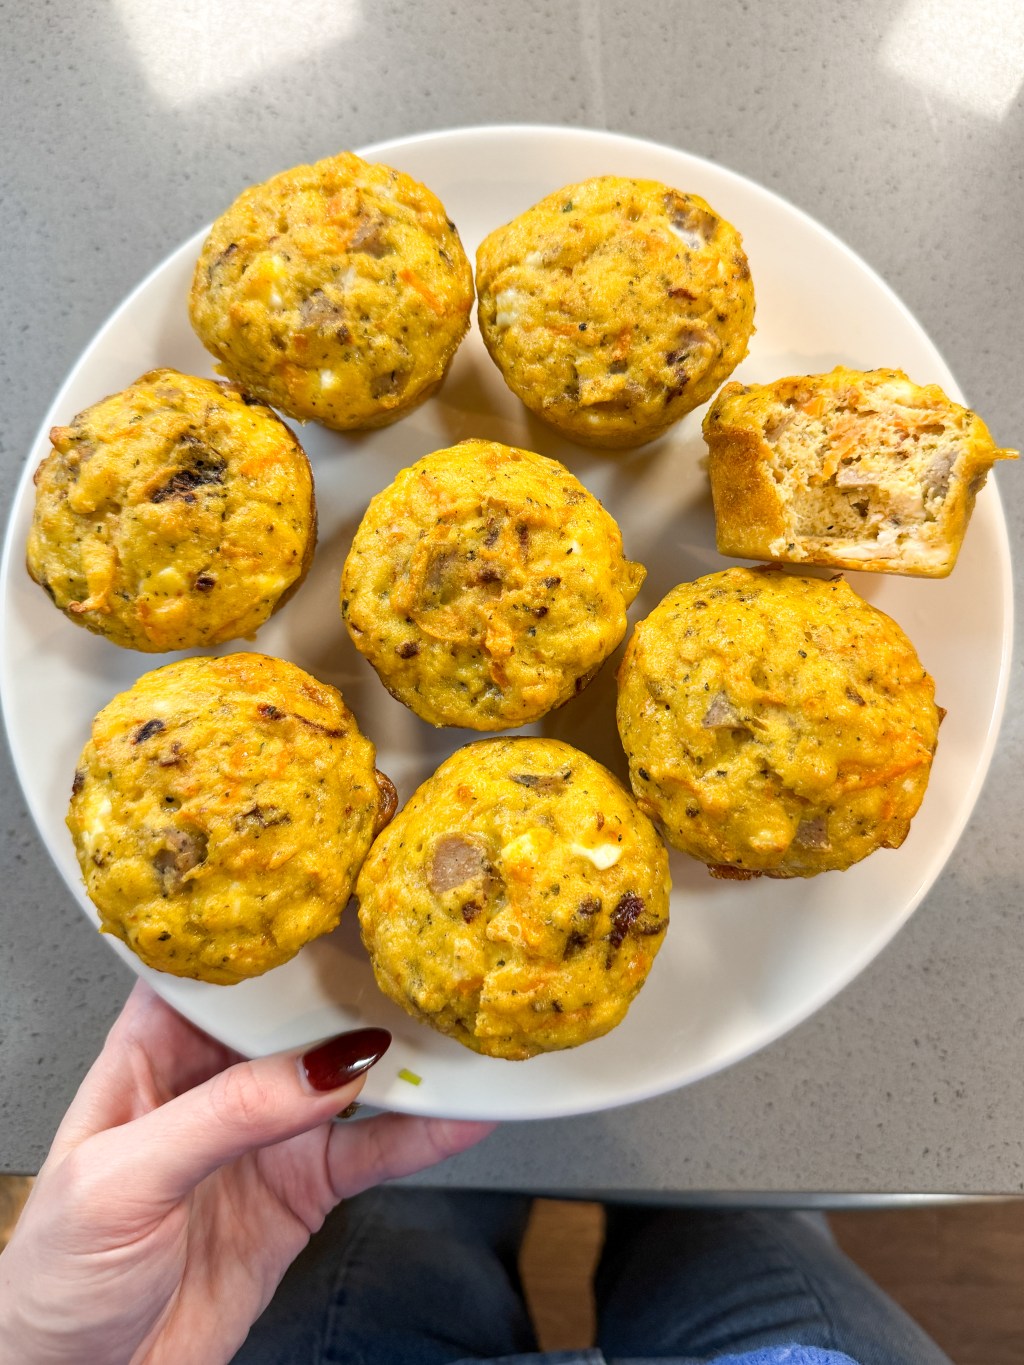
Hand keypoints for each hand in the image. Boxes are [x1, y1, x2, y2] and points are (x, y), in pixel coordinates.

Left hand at [0, 981, 492, 1363]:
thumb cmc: (55, 1276)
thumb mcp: (121, 1179)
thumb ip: (222, 1116)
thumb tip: (322, 1068)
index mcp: (152, 1050)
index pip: (219, 971)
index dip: (271, 932)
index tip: (331, 902)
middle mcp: (216, 1080)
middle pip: (299, 1014)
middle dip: (355, 986)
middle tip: (416, 958)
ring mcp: (266, 1134)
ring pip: (348, 1079)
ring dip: (401, 1061)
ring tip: (454, 1033)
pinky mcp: (303, 1189)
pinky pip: (371, 1152)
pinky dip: (420, 1136)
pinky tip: (458, 1117)